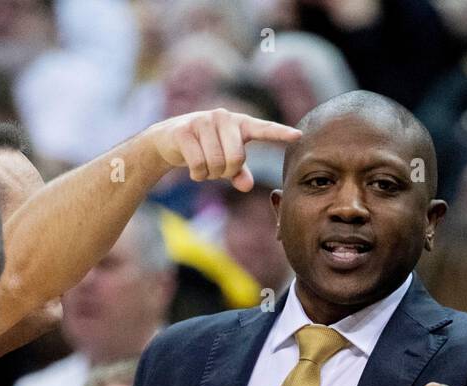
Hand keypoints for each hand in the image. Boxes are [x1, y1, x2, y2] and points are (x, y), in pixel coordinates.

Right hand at [144, 109, 300, 190]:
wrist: (168, 140)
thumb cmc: (204, 149)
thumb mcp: (225, 160)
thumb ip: (239, 173)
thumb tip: (247, 186)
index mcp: (240, 123)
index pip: (264, 128)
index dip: (280, 133)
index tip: (298, 136)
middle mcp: (224, 117)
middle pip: (237, 158)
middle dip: (227, 173)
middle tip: (217, 170)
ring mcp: (203, 121)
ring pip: (216, 164)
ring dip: (209, 175)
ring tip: (203, 165)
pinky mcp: (185, 131)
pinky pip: (199, 165)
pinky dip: (197, 175)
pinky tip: (192, 169)